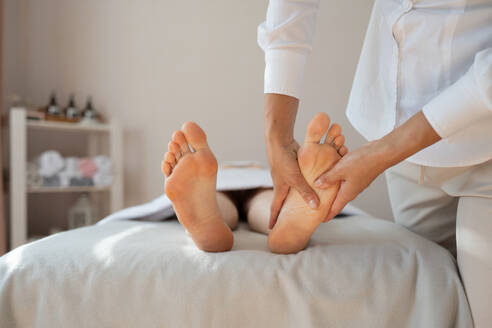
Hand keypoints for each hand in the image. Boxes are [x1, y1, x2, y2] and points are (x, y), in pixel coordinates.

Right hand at [266, 139, 318, 228]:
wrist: (279, 140)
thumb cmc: (283, 160)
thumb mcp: (295, 179)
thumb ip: (305, 192)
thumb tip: (316, 207)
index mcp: (279, 188)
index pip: (275, 208)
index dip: (273, 219)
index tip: (271, 229)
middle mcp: (282, 183)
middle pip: (284, 199)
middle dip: (286, 209)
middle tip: (289, 219)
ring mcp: (287, 174)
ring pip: (294, 187)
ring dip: (299, 194)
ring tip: (305, 203)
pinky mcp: (294, 165)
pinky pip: (301, 176)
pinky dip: (306, 181)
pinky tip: (314, 182)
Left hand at [313, 111, 441, 219]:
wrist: (382, 153)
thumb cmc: (363, 162)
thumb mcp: (341, 170)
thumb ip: (328, 178)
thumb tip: (317, 185)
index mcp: (347, 193)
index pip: (335, 209)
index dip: (326, 215)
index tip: (318, 220)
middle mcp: (352, 190)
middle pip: (336, 199)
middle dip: (326, 203)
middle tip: (316, 205)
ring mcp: (355, 182)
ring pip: (339, 187)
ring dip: (330, 188)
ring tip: (319, 189)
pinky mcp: (357, 174)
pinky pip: (343, 177)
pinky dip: (336, 176)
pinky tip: (330, 170)